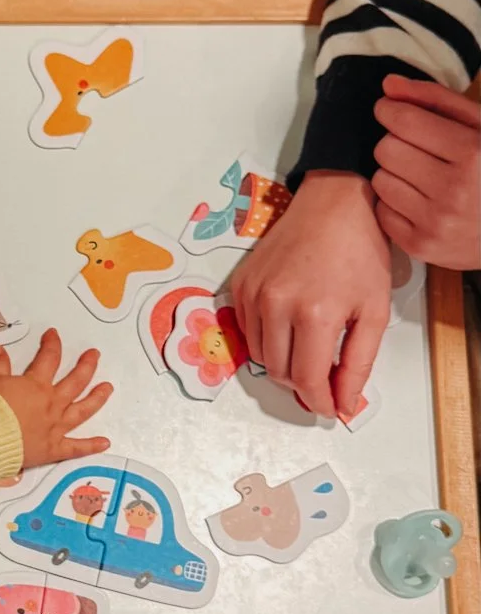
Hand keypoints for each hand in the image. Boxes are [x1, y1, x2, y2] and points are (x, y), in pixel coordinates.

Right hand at [0, 330, 112, 467]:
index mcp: (37, 385)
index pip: (49, 358)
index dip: (52, 344)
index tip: (54, 335)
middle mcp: (51, 403)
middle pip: (75, 381)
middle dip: (86, 366)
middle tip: (94, 355)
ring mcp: (55, 426)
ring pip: (82, 410)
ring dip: (96, 398)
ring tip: (107, 388)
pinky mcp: (54, 448)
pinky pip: (76, 447)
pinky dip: (91, 446)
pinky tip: (105, 442)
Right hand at [232, 172, 390, 419]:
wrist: (332, 204)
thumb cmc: (359, 252)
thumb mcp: (374, 310)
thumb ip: (358, 364)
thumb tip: (344, 404)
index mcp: (315, 313)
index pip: (307, 380)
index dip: (319, 403)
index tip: (331, 409)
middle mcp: (276, 305)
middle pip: (279, 374)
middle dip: (303, 386)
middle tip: (325, 379)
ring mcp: (253, 294)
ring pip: (260, 357)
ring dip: (284, 364)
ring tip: (309, 349)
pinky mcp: (240, 285)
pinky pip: (248, 332)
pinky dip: (268, 341)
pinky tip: (289, 326)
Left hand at [372, 74, 480, 268]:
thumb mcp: (480, 126)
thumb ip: (435, 100)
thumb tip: (388, 85)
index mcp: (474, 154)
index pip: (405, 122)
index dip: (390, 110)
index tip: (389, 109)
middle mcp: (454, 191)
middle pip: (386, 149)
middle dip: (396, 142)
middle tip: (416, 149)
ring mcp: (436, 223)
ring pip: (380, 179)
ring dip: (394, 173)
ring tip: (421, 176)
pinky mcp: (420, 246)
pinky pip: (381, 211)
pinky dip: (394, 203)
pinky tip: (419, 201)